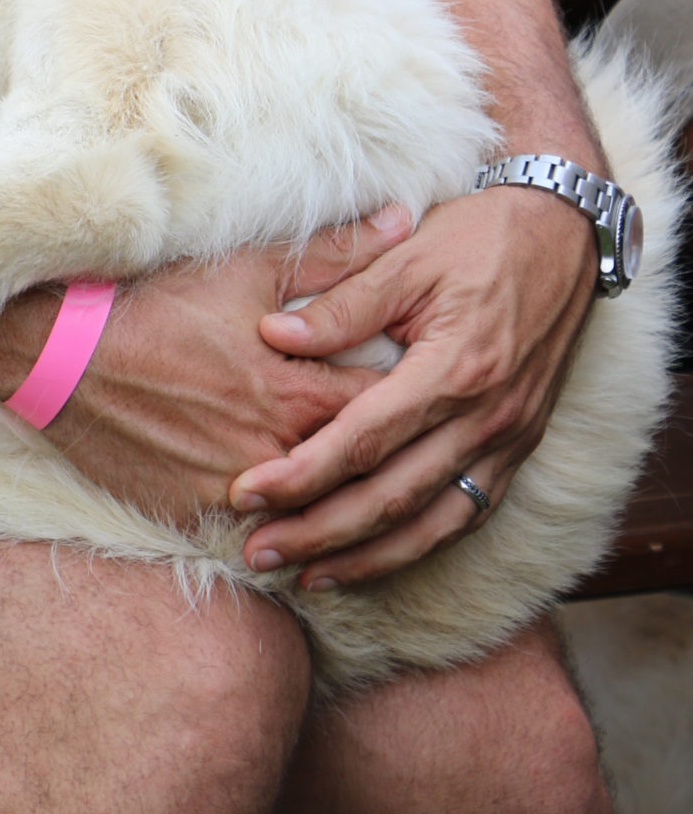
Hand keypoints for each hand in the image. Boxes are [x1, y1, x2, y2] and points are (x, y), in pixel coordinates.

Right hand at [0, 210, 410, 532]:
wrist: (58, 352)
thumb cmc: (155, 301)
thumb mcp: (250, 267)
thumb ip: (339, 252)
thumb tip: (407, 222)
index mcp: (294, 393)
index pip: (382, 415)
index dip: (414, 408)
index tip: (440, 399)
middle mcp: (271, 452)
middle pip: (349, 474)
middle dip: (381, 466)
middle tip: (419, 456)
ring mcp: (228, 490)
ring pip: (303, 512)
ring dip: (330, 504)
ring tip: (362, 498)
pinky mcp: (188, 512)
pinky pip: (246, 530)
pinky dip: (271, 524)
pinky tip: (290, 522)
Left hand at [232, 187, 593, 588]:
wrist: (565, 236)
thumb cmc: (481, 237)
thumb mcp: (407, 253)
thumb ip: (342, 302)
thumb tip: (274, 335)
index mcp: (454, 369)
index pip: (364, 440)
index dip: (302, 474)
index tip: (247, 493)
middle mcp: (486, 418)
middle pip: (392, 497)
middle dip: (320, 532)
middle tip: (259, 552)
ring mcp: (508, 440)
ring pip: (433, 524)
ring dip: (368, 558)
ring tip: (309, 576)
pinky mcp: (518, 447)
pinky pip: (467, 514)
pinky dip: (420, 544)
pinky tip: (378, 557)